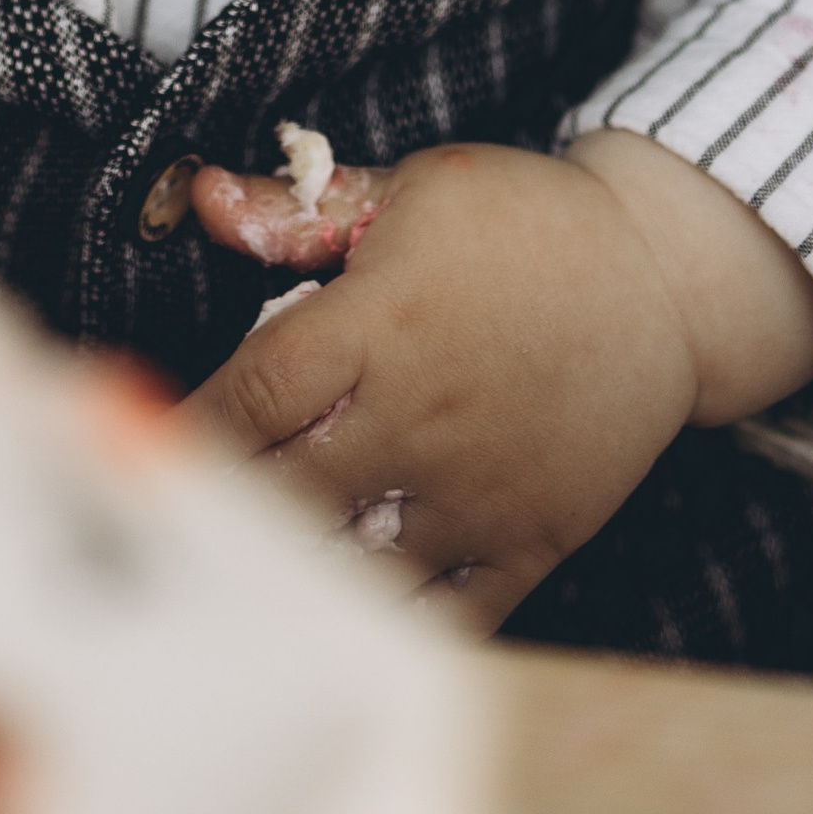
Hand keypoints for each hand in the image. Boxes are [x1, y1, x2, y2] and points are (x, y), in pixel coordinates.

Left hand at [180, 132, 812, 631]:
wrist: (664, 279)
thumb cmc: (527, 223)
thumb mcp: (415, 192)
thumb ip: (301, 210)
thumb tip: (202, 198)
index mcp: (381, 322)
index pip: (253, 394)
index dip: (191, 430)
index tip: (148, 454)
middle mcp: (420, 414)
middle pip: (287, 490)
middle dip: (229, 508)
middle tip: (184, 523)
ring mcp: (477, 488)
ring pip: (356, 562)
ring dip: (299, 570)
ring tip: (251, 577)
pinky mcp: (530, 538)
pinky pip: (447, 612)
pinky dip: (391, 621)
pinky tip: (349, 616)